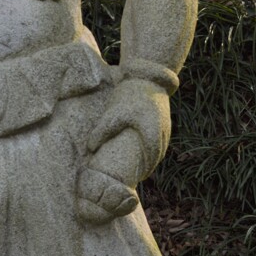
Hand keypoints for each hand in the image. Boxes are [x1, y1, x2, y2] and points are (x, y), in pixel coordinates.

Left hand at [75, 78, 171, 225]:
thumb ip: (101, 131)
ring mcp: (166, 127)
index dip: (144, 170)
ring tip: (136, 169)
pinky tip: (142, 153)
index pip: (150, 158)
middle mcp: (162, 132)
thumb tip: (89, 150)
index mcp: (152, 132)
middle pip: (155, 157)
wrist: (145, 77)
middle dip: (146, 168)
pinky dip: (152, 150)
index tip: (135, 178)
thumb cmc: (129, 95)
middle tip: (133, 178)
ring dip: (149, 160)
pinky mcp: (164, 121)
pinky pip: (159, 141)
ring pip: (158, 150)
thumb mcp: (113, 113)